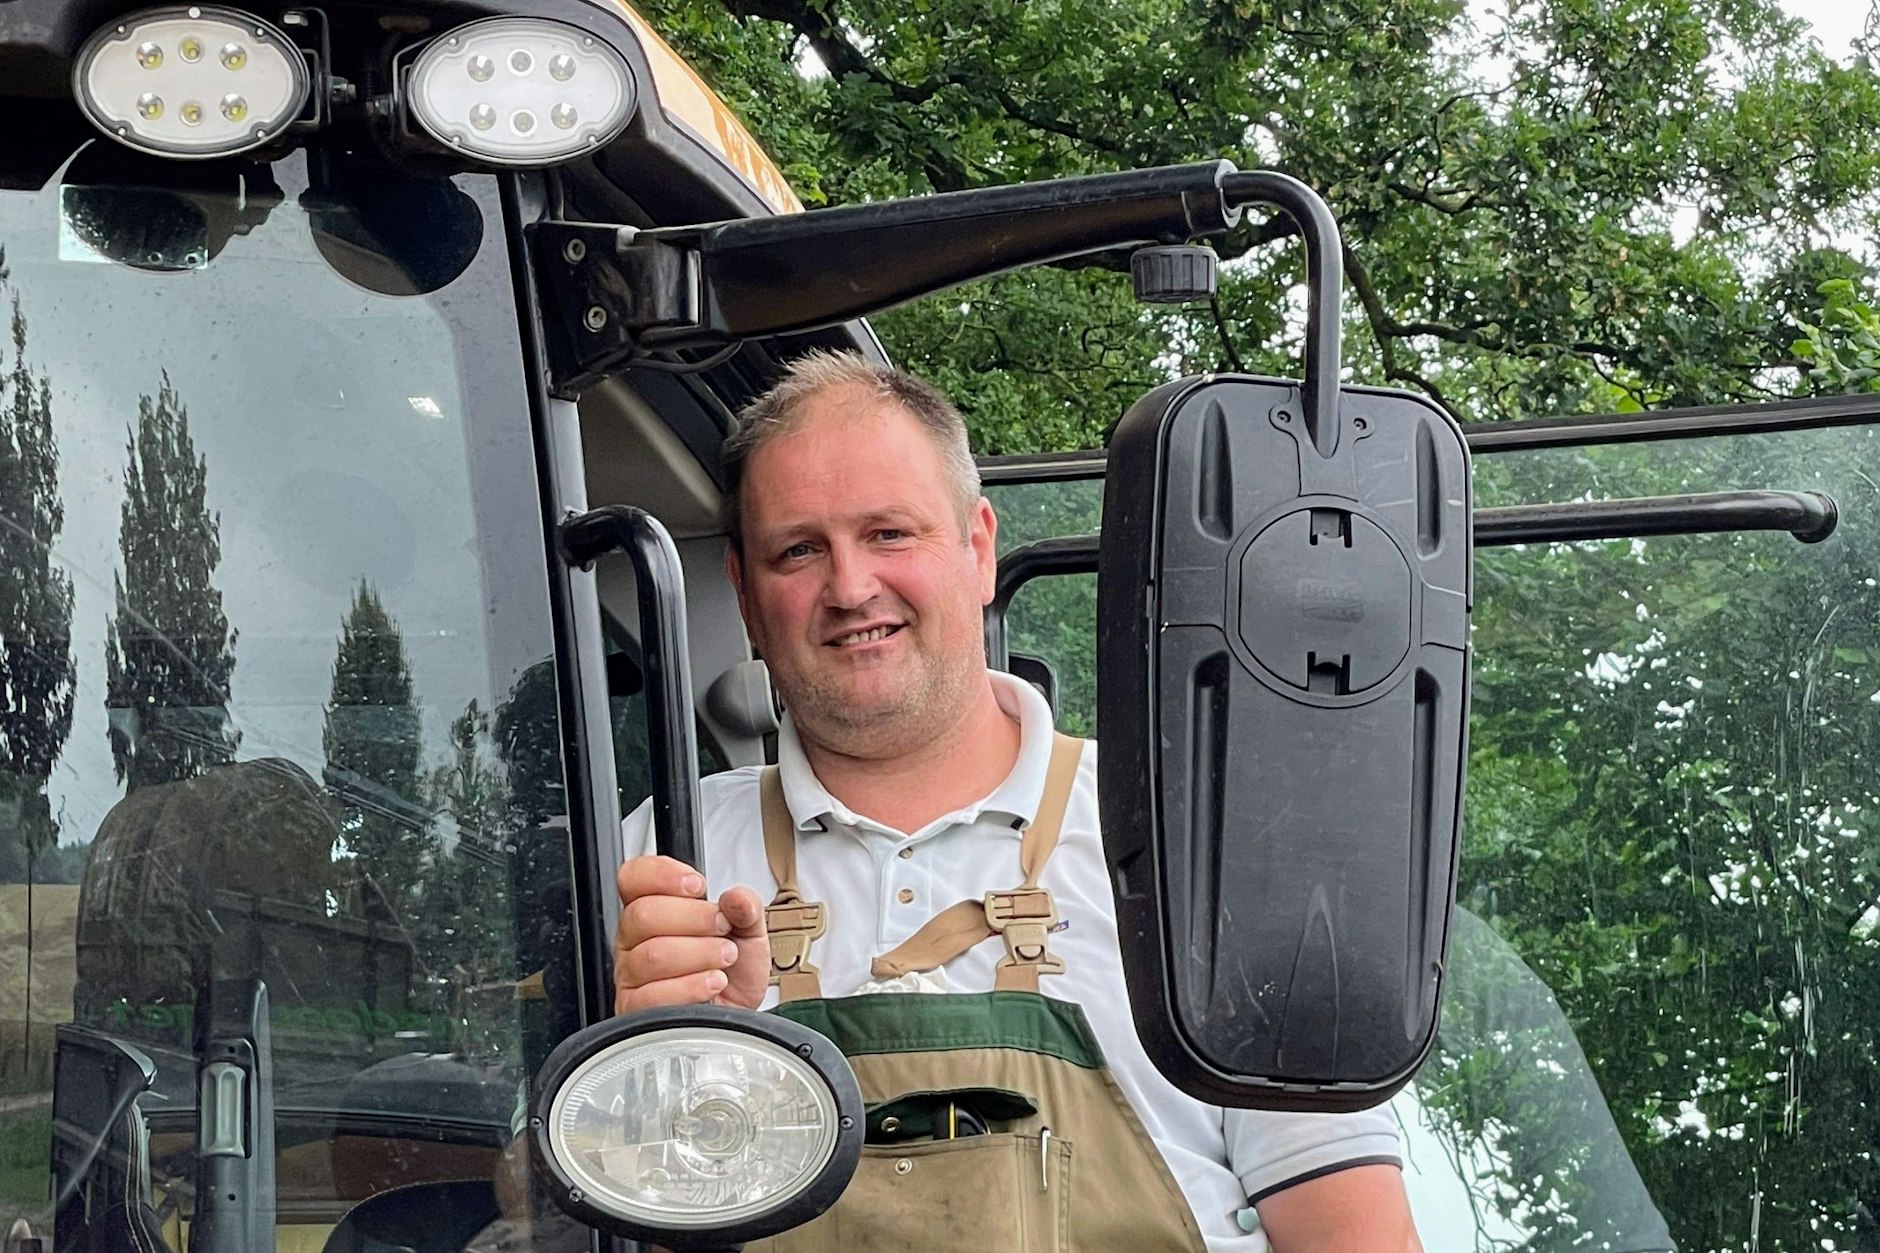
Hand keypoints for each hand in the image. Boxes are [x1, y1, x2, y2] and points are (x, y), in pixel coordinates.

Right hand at [614, 855, 769, 1012]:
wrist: (737, 1012)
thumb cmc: (734, 970)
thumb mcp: (749, 930)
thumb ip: (746, 907)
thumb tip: (735, 898)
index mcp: (653, 908)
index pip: (633, 878)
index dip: (661, 875)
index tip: (697, 886)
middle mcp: (634, 939)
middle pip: (644, 914)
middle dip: (695, 918)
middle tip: (722, 928)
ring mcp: (631, 974)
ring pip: (653, 954)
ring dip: (700, 954)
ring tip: (724, 958)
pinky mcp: (636, 1009)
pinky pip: (654, 994)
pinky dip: (693, 986)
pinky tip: (713, 982)